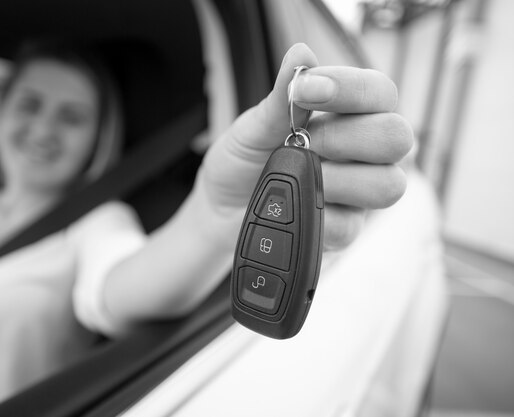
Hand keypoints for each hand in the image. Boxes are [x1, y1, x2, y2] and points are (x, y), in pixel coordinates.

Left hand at [198, 43, 412, 250]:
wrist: (219, 210)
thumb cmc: (243, 163)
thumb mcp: (253, 127)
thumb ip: (281, 96)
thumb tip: (301, 53)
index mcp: (347, 117)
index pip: (379, 92)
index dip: (349, 89)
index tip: (305, 90)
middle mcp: (362, 154)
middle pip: (397, 137)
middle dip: (344, 137)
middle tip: (304, 142)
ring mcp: (358, 195)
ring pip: (387, 185)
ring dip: (334, 178)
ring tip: (297, 177)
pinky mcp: (344, 231)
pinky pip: (348, 225)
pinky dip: (313, 213)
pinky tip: (292, 206)